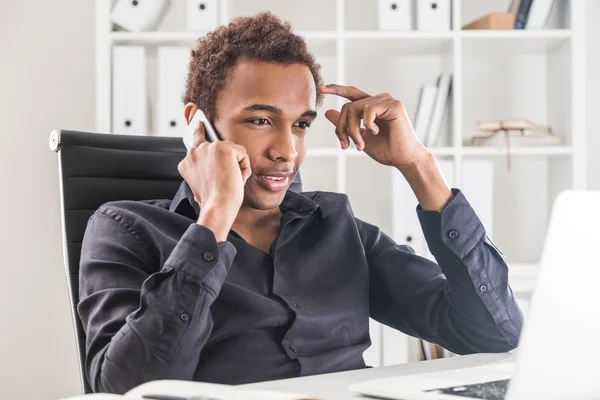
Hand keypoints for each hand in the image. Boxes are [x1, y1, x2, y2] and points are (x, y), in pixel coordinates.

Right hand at [178, 122, 251, 240]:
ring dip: (236, 166)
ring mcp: (208, 148)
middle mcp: (194, 153)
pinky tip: (237, 178)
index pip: (194, 141)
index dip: (197, 131)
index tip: (198, 122)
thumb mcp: (203, 186)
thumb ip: (205, 171)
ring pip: (232, 151)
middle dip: (223, 149)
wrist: (218, 205)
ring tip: (231, 181)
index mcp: (187, 163)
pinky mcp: (223, 148)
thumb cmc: (213, 201)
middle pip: (214, 141)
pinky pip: (242, 153)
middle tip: (219, 150)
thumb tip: (216, 167)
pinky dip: (244, 167)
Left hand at [320, 84, 428, 168]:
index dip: (336, 90)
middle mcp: (379, 100)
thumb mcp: (359, 137)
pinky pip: (368, 110)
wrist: (403, 159)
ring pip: (355, 109)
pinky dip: (367, 124)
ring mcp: (386, 100)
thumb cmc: (386, 150)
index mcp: (371, 107)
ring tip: (360, 145)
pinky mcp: (394, 104)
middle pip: (347, 107)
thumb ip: (345, 124)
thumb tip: (328, 112)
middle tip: (345, 145)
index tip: (321, 89)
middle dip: (342, 128)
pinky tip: (376, 132)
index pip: (351, 94)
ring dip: (353, 130)